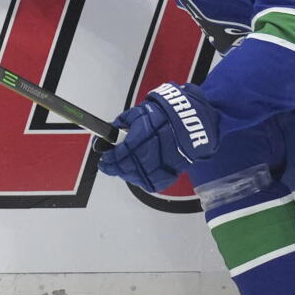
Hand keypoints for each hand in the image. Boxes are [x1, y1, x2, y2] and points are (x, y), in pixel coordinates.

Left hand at [97, 83, 220, 192]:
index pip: (121, 153)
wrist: (189, 120)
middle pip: (128, 167)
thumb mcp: (139, 112)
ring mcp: (164, 162)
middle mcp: (154, 149)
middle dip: (115, 168)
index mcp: (144, 134)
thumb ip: (122, 123)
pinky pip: (154, 183)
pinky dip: (144, 181)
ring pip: (139, 177)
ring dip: (127, 175)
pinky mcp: (173, 170)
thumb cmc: (163, 115)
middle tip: (109, 166)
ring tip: (122, 170)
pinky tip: (138, 175)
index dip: (110, 159)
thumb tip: (108, 133)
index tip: (104, 160)